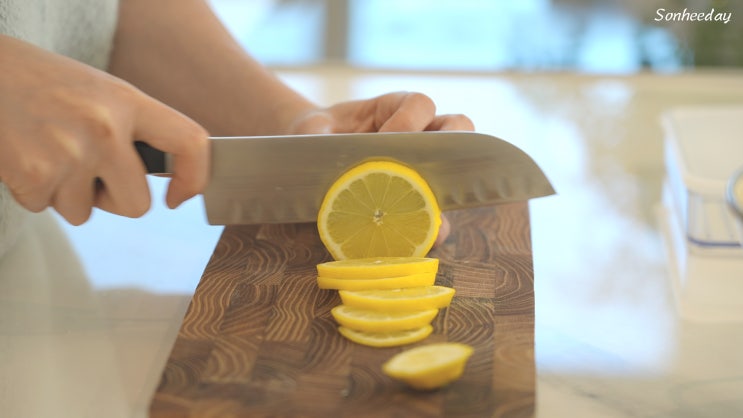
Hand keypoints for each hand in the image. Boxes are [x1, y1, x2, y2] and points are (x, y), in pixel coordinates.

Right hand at [0, 36, 208, 224]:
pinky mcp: (34, 175)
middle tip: (87, 170)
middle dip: (113, 199)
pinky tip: (26, 157)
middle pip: (137, 205)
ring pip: (85, 213)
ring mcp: (70, 153)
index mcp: (127, 101)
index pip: (190, 142)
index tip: (179, 196)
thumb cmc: (42, 83)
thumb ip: (134, 128)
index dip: (194, 178)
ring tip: (49, 153)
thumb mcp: (101, 92)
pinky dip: (36, 192)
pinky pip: (48, 208)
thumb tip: (169, 174)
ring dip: (67, 194)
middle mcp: (105, 128)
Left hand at [287, 91, 474, 245]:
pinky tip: (423, 239)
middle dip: (449, 143)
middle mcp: (421, 132)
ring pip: (460, 169)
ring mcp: (427, 165)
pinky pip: (440, 208)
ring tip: (433, 211)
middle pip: (458, 126)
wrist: (315, 159)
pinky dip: (436, 224)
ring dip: (452, 190)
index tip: (387, 140)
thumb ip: (316, 139)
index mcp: (395, 107)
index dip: (410, 121)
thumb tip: (321, 157)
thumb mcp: (313, 132)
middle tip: (419, 167)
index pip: (418, 105)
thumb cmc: (319, 136)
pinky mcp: (422, 197)